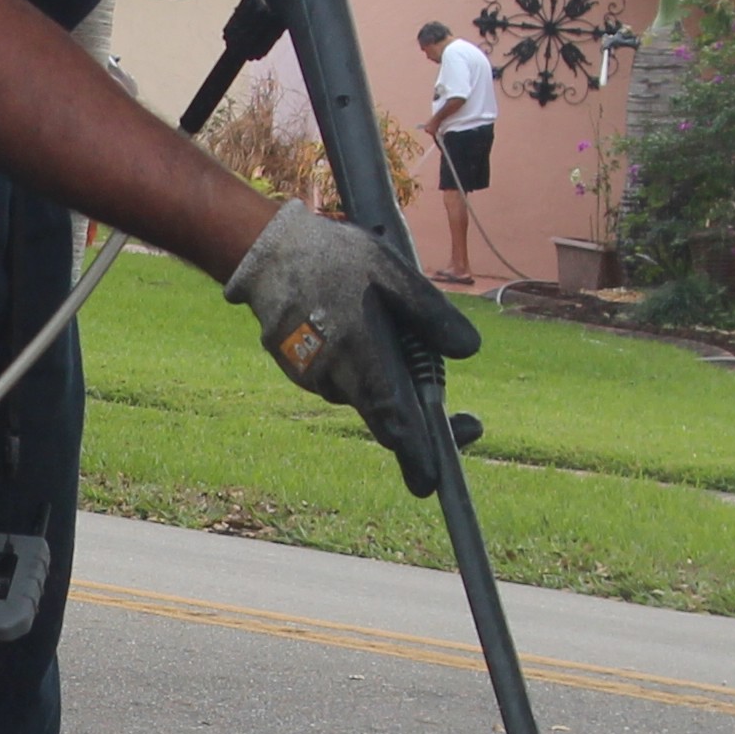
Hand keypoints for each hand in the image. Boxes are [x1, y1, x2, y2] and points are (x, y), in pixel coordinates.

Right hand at [223, 198, 484, 495]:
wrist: (265, 251)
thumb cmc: (335, 258)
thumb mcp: (394, 274)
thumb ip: (431, 315)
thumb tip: (467, 351)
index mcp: (362, 355)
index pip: (393, 420)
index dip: (415, 453)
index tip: (431, 482)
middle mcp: (335, 376)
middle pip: (383, 415)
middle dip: (421, 423)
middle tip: (468, 420)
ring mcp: (312, 376)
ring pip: (361, 392)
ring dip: (384, 378)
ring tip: (386, 327)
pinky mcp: (297, 367)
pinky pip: (340, 377)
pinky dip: (358, 364)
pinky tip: (353, 323)